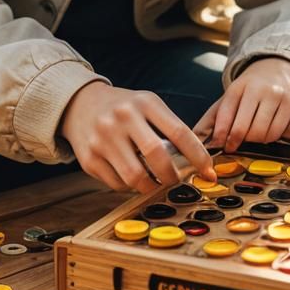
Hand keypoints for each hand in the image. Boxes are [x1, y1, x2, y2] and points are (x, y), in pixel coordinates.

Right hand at [60, 82, 215, 193]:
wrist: (80, 104)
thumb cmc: (124, 107)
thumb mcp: (148, 104)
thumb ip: (169, 127)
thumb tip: (196, 160)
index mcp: (145, 102)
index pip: (179, 132)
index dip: (198, 156)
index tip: (209, 171)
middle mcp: (123, 118)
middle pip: (157, 156)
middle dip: (172, 176)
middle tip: (175, 179)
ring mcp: (103, 139)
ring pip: (136, 177)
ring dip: (151, 186)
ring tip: (155, 181)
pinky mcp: (89, 159)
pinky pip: (117, 185)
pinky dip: (130, 187)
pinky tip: (133, 177)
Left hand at [193, 57, 289, 150]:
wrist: (279, 67)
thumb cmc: (251, 90)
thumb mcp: (230, 97)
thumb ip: (212, 120)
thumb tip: (195, 140)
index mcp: (239, 86)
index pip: (226, 116)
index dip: (223, 136)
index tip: (224, 145)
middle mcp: (261, 89)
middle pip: (247, 130)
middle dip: (242, 141)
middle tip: (242, 141)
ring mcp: (280, 96)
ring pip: (267, 135)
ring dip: (261, 140)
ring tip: (257, 133)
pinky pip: (287, 134)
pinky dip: (281, 137)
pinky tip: (275, 127)